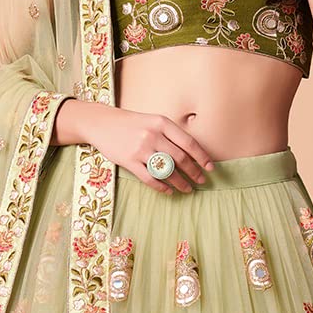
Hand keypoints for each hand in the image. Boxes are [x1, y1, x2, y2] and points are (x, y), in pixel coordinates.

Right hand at [58, 100, 214, 193]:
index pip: (188, 142)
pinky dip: (161, 187)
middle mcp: (152, 135)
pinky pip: (150, 179)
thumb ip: (170, 134)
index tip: (210, 167)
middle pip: (180, 159)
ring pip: (167, 171)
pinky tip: (168, 191)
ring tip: (187, 189)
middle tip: (201, 181)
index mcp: (161, 123)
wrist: (102, 123)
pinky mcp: (129, 161)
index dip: (202, 157)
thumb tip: (192, 154)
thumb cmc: (131, 123)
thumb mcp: (153, 121)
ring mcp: (140, 149)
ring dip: (180, 182)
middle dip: (194, 172)